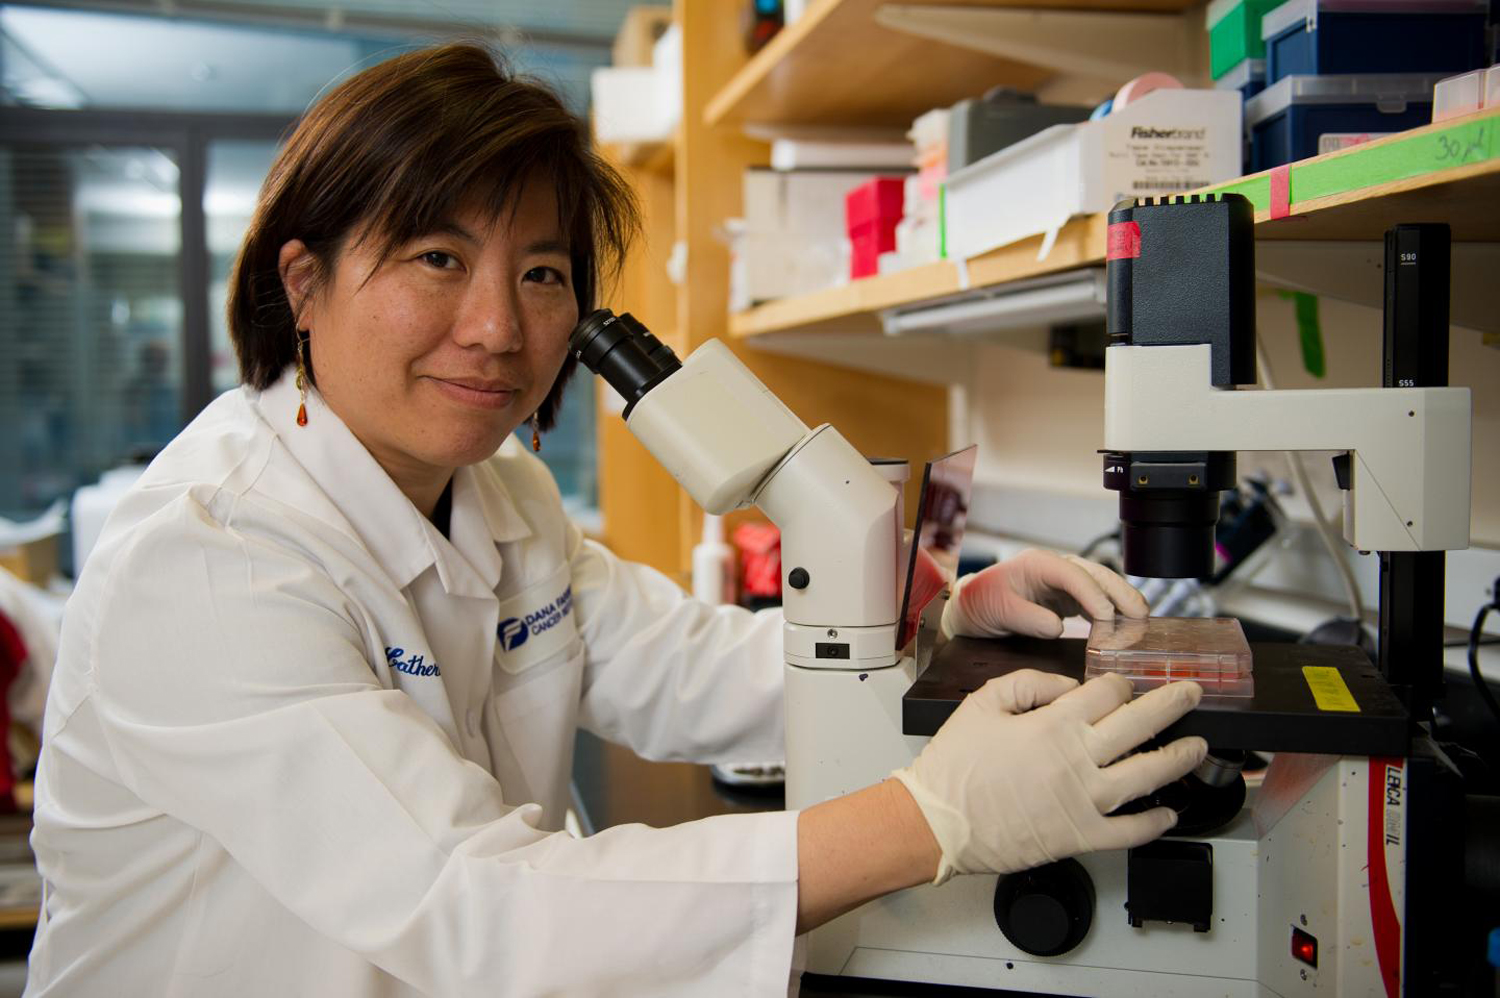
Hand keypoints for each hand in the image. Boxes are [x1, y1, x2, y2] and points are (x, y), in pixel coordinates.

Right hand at [892, 670, 1205, 883]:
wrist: (937, 821)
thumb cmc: (955, 765)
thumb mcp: (983, 703)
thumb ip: (1030, 683)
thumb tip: (1067, 686)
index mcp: (1054, 724)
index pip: (1107, 693)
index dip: (1120, 684)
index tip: (1123, 685)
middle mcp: (1077, 759)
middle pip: (1140, 725)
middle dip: (1172, 704)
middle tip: (1192, 694)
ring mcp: (1084, 800)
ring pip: (1147, 775)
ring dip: (1178, 758)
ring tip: (1196, 745)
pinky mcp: (1080, 835)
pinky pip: (1129, 831)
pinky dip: (1153, 823)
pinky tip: (1168, 812)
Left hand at [942, 548, 1147, 639]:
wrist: (973, 607)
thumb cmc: (981, 602)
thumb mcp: (998, 610)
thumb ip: (1027, 618)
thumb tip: (1057, 627)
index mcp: (1037, 564)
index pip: (1073, 574)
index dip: (1092, 593)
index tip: (1106, 614)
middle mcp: (1055, 568)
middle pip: (1095, 575)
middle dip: (1119, 592)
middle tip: (1140, 614)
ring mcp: (1064, 582)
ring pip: (1101, 587)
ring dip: (1121, 602)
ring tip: (1141, 621)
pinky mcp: (1068, 598)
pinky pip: (1095, 602)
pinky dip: (1112, 613)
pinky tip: (1125, 626)